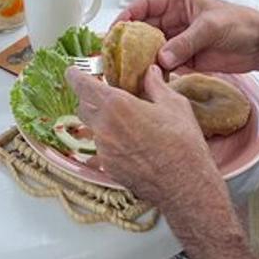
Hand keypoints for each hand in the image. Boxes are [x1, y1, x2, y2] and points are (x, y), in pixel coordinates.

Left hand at [67, 65, 219, 205]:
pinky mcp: (108, 168)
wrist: (186, 187)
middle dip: (91, 99)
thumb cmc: (183, 145)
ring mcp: (104, 150)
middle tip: (108, 96)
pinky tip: (130, 144)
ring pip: (92, 129)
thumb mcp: (175, 105)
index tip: (72, 72)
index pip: (82, 85)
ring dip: (101, 122)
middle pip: (83, 107)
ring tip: (125, 123)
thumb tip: (151, 72)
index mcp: (117, 105)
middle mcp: (104, 127)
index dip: (75, 76)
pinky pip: (101, 149)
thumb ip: (156, 85)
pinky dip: (110, 142)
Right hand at [118, 0, 258, 73]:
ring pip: (150, 47)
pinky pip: (162, 63)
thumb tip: (162, 57)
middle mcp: (173, 18)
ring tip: (127, 69)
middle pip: (143, 28)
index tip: (114, 30)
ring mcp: (177, 38)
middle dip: (129, 41)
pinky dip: (154, 71)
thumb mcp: (210, 27)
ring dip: (140, 58)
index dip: (127, 16)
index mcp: (177, 0)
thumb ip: (185, 42)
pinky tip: (145, 78)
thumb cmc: (240, 24)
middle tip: (115, 54)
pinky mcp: (183, 57)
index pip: (144, 5)